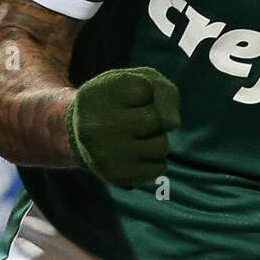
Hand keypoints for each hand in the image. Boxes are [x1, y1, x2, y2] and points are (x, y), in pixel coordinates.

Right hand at [66, 67, 180, 189]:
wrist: (86, 132)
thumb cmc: (122, 100)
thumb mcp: (141, 82)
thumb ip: (163, 92)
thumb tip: (173, 124)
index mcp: (97, 95)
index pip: (147, 90)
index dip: (145, 92)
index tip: (125, 96)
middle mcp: (95, 127)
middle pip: (157, 120)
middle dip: (154, 118)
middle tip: (133, 118)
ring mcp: (104, 155)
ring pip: (161, 146)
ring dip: (157, 139)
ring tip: (135, 136)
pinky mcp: (117, 177)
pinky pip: (160, 168)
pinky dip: (155, 159)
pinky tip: (135, 154)